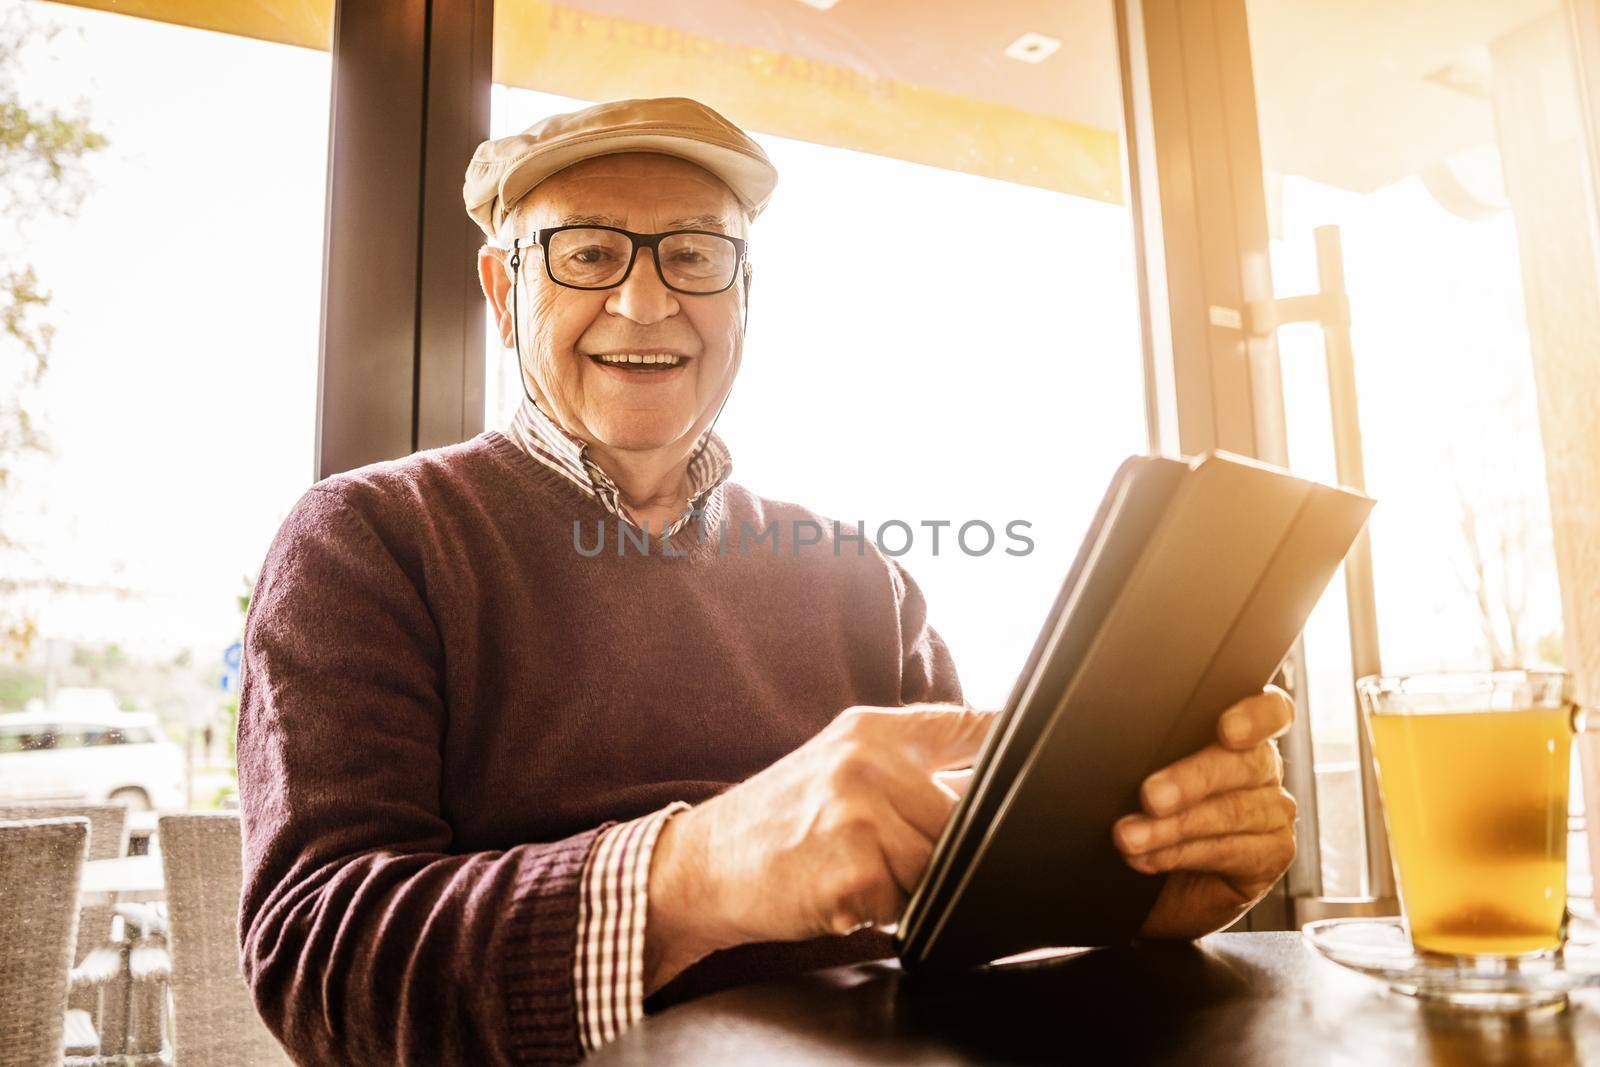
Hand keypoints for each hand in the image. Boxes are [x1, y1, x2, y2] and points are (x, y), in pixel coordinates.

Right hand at [644, 703, 993, 990]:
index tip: (1043, 764)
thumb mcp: (839, 763)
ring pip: (943, 862)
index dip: (1015, 747)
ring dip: (916, 880)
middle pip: (969, 810)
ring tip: (867, 869)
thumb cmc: (780, 820)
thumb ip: (910, 761)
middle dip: (951, 840)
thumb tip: (992, 773)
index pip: (976, 727)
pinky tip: (848, 892)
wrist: (702, 866)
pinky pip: (909, 904)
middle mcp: (869, 763)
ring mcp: (861, 816)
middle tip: (900, 847)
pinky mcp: (854, 871)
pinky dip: (887, 910)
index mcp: (873, 729)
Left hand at [1112, 686, 1297, 939]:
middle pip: (1244, 764)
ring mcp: (1275, 812)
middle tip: (1150, 796)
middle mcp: (1265, 769)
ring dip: (1174, 827)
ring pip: (1231, 811)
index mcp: (1241, 734)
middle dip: (1190, 780)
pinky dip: (1182, 854)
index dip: (1256, 716)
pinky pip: (1231, 850)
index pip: (1271, 710)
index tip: (1226, 729)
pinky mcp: (1273, 854)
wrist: (1162, 882)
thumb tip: (1119, 743)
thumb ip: (1156, 750)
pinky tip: (1150, 858)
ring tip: (1130, 837)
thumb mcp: (1151, 771)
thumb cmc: (1152, 812)